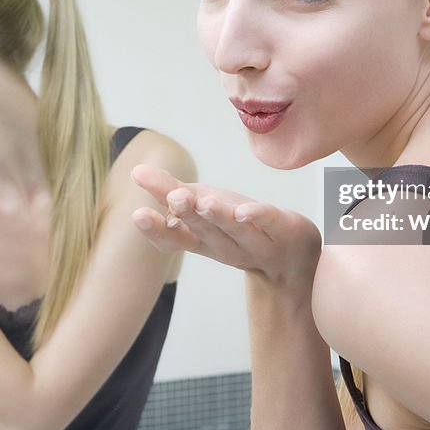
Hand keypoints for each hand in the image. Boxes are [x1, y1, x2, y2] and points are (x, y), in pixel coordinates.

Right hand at [130, 164, 321, 286]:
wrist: (293, 259)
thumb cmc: (240, 227)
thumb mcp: (203, 205)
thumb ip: (170, 190)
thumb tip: (136, 170)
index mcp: (203, 241)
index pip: (175, 239)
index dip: (157, 229)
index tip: (138, 214)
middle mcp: (227, 246)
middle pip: (205, 232)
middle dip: (190, 215)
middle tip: (175, 198)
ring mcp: (256, 242)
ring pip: (235, 231)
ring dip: (219, 217)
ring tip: (205, 202)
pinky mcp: (283, 231)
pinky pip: (269, 223)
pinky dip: (257, 217)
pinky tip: (245, 211)